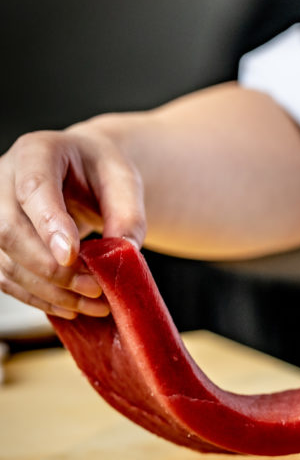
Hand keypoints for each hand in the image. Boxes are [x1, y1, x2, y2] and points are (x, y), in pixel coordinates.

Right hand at [0, 122, 145, 317]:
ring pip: (5, 261)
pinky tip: (71, 307)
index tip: (72, 256)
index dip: (48, 225)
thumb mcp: (125, 181)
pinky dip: (39, 298)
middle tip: (95, 288)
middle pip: (9, 230)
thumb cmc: (100, 172)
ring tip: (93, 304)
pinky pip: (6, 278)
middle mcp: (3, 179)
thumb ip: (128, 215)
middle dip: (52, 269)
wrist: (81, 171)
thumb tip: (125, 254)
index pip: (33, 189)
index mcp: (36, 152)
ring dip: (49, 292)